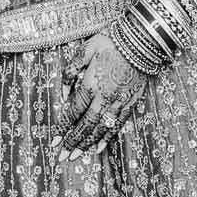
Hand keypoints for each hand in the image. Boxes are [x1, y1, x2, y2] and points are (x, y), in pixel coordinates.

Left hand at [60, 32, 145, 156]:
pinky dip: (107, 138)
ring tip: (76, 156)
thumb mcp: (85, 49)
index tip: (54, 141)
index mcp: (91, 84)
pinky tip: (99, 147)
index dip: (62, 128)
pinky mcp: (130, 102)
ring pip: (100, 129)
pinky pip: (117, 125)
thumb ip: (71, 71)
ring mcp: (119, 102)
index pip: (73, 112)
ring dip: (87, 144)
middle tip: (62, 156)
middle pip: (85, 125)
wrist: (142, 40)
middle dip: (72, 142)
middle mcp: (104, 97)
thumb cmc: (111, 41)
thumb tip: (64, 93)